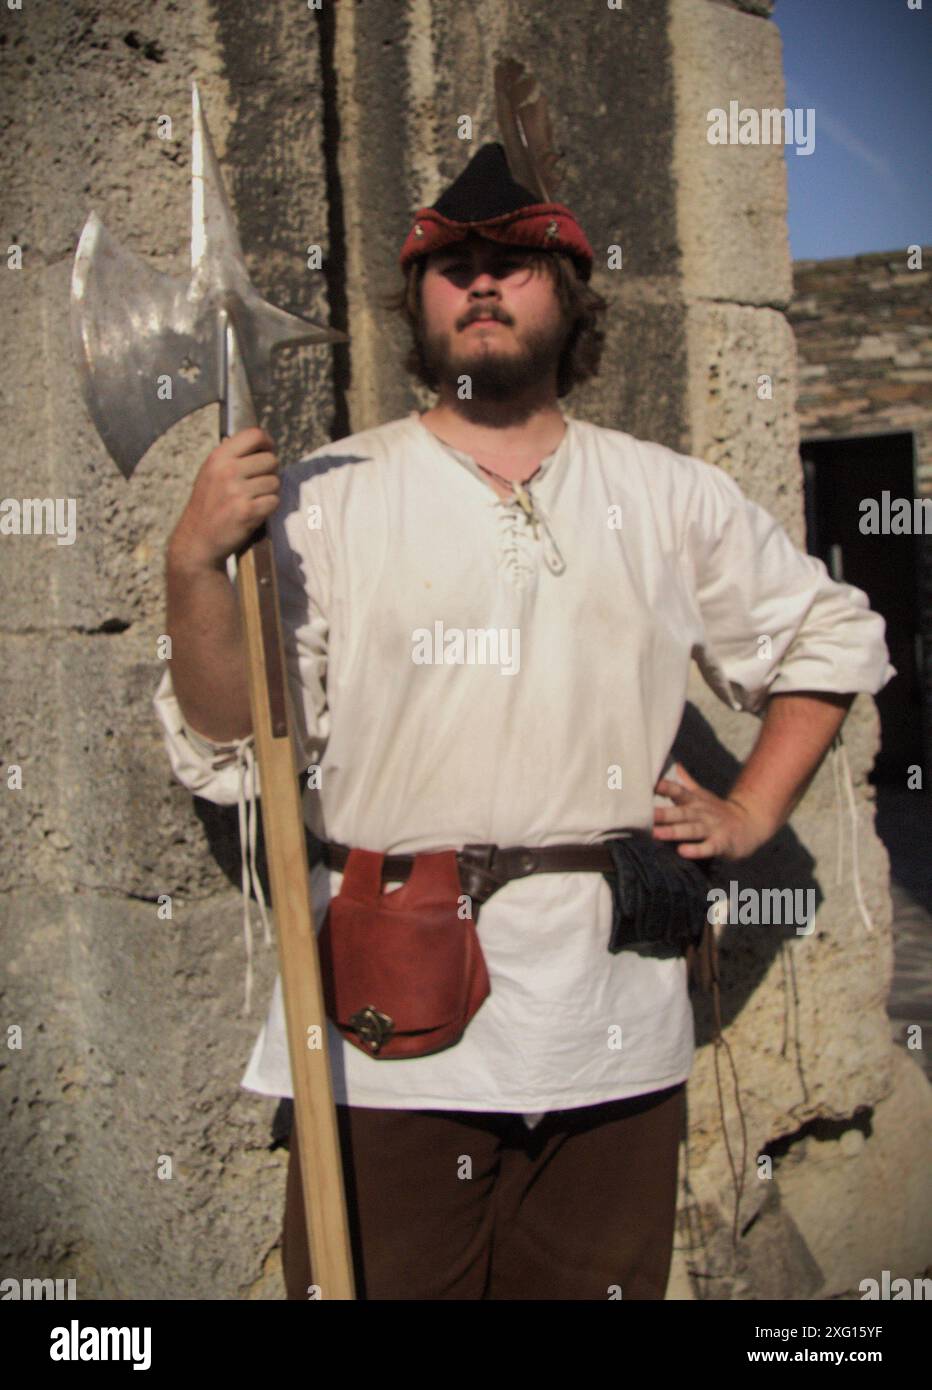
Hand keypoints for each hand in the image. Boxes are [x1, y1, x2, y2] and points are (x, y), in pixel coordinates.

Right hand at [168, 427, 280, 570]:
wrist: (197, 539)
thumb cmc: (208, 504)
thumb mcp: (211, 472)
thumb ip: (233, 456)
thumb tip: (263, 442)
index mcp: (218, 457)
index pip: (255, 435)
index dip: (268, 442)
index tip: (268, 451)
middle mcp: (227, 471)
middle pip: (271, 460)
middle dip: (270, 472)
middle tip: (259, 483)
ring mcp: (237, 492)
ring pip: (275, 482)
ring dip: (269, 492)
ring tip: (253, 499)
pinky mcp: (247, 512)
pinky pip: (274, 501)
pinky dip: (268, 507)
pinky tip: (254, 511)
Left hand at [652, 762, 773, 862]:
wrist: (750, 824)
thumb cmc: (717, 811)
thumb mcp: (701, 795)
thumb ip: (685, 782)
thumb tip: (672, 764)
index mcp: (695, 801)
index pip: (678, 791)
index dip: (664, 787)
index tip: (647, 783)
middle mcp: (702, 812)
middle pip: (681, 812)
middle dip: (663, 813)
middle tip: (644, 814)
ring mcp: (712, 828)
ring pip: (691, 829)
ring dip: (674, 831)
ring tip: (656, 834)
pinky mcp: (721, 843)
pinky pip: (708, 847)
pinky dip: (696, 850)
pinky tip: (683, 851)